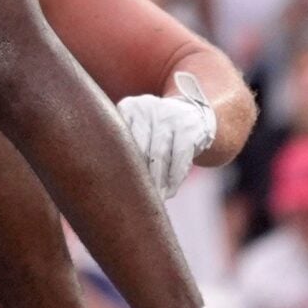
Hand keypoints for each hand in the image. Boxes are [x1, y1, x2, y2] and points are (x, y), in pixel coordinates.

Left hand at [114, 72, 215, 196]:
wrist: (194, 115)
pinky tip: (170, 192)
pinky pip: (179, 159)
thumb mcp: (137, 128)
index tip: (115, 186)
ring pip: (158, 155)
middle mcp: (147, 108)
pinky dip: (174, 178)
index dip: (118, 165)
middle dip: (137, 176)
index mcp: (128, 107)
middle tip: (133, 198)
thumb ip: (124, 146)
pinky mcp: (189, 130)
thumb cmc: (156, 131)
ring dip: (155, 182)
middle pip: (137, 148)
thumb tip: (112, 184)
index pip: (118, 139)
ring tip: (153, 200)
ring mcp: (170, 117)